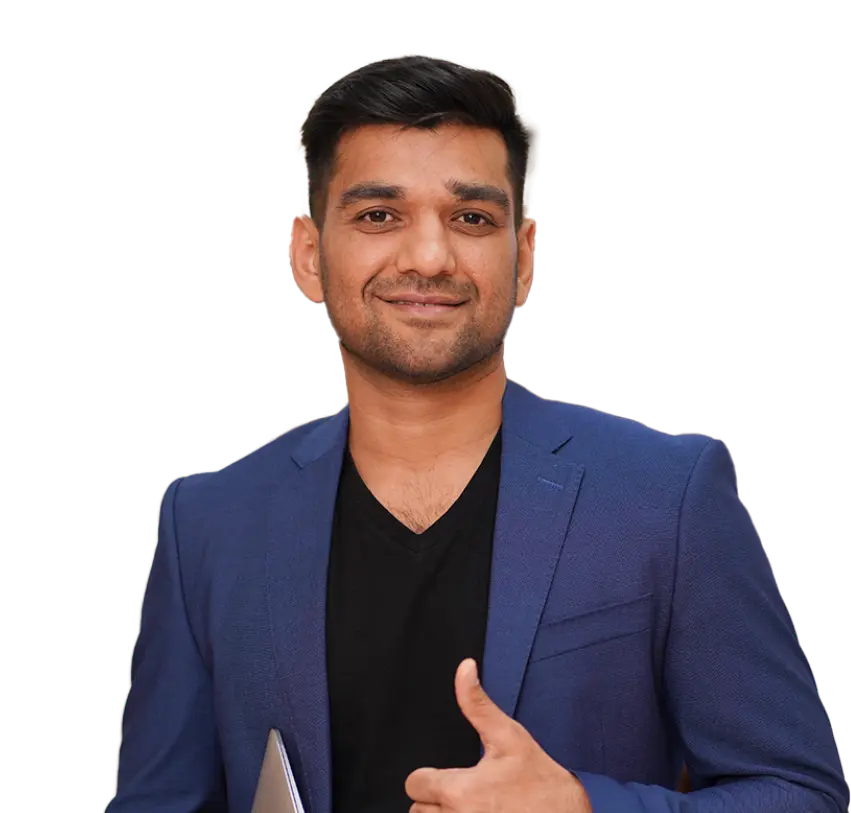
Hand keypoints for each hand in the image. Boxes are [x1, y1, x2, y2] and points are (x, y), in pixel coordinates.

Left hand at [405, 659, 590, 811]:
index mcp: (459, 791)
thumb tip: (464, 668)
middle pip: (418, 809)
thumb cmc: (541, 781)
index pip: (415, 783)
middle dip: (436, 799)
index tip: (450, 777)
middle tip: (465, 793)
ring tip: (473, 808)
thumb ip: (477, 704)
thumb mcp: (509, 736)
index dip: (429, 776)